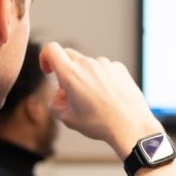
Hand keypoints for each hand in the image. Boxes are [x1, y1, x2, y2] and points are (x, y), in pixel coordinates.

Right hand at [38, 42, 162, 157]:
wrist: (130, 126)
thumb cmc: (100, 124)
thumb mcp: (68, 119)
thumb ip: (55, 105)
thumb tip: (57, 99)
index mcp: (71, 74)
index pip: (50, 49)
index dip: (45, 57)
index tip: (49, 70)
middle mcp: (87, 64)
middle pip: (69, 57)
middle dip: (65, 71)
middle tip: (70, 91)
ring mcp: (105, 64)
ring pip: (88, 65)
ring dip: (86, 77)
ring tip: (94, 100)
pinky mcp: (119, 68)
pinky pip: (104, 69)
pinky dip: (102, 79)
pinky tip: (108, 96)